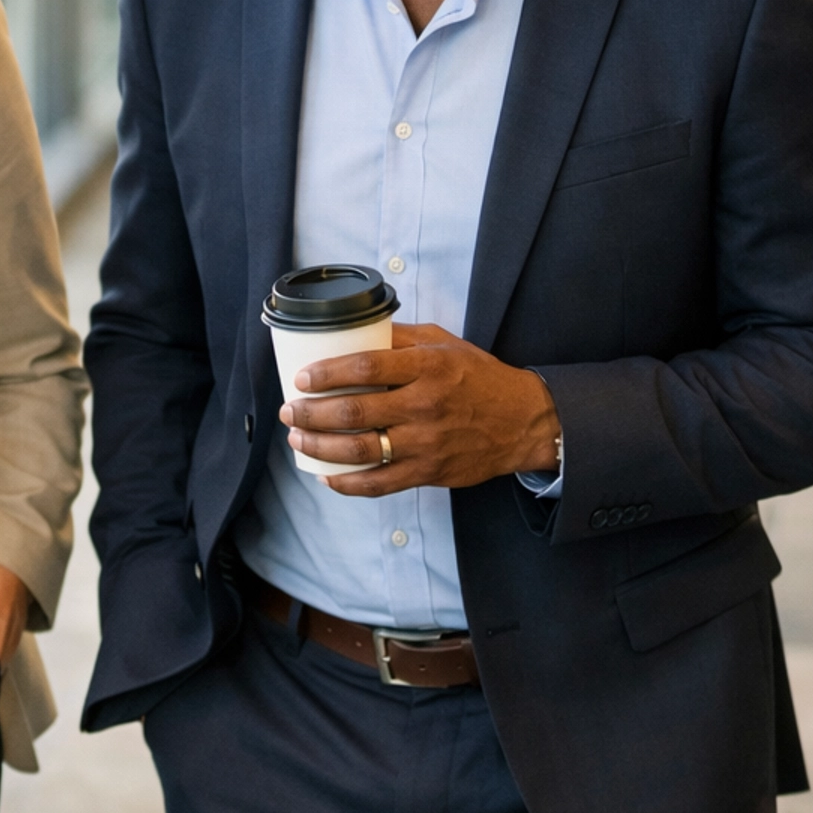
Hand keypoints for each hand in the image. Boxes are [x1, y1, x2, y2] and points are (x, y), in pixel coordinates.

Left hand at [280, 322, 560, 496]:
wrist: (522, 421)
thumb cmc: (478, 377)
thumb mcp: (445, 344)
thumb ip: (401, 337)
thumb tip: (355, 328)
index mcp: (428, 367)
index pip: (366, 368)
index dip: (327, 373)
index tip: (302, 377)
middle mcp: (425, 405)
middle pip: (355, 412)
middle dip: (312, 413)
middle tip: (289, 409)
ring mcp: (427, 443)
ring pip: (361, 451)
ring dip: (320, 447)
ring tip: (297, 437)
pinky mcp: (429, 472)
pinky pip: (380, 483)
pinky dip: (348, 484)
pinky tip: (327, 477)